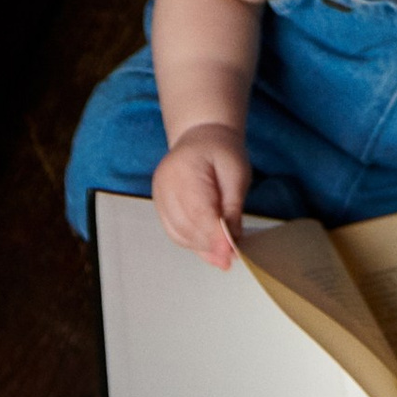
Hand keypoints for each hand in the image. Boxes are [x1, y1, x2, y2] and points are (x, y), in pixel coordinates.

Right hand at [153, 126, 251, 270]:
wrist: (201, 137)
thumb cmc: (221, 152)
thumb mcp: (237, 173)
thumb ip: (233, 206)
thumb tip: (233, 239)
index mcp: (184, 168)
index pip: (198, 209)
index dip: (214, 235)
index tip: (230, 253)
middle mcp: (165, 183)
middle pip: (185, 224)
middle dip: (209, 245)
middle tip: (230, 259)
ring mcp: (159, 194)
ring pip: (177, 231)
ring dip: (201, 248)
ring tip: (222, 258)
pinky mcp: (161, 205)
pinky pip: (174, 231)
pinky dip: (192, 243)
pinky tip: (209, 250)